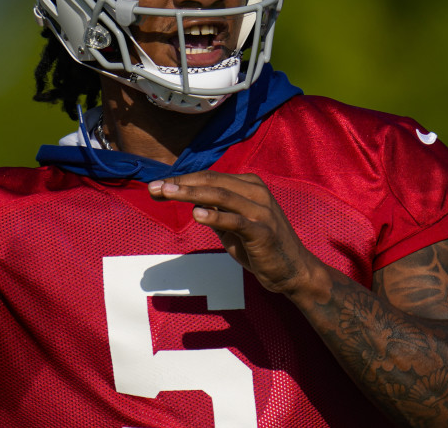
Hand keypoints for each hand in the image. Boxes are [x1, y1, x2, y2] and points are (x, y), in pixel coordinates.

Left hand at [148, 171, 325, 298]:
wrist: (293, 271)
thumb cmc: (260, 247)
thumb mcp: (232, 226)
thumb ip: (214, 211)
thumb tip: (190, 201)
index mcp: (249, 185)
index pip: (209, 177)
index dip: (181, 180)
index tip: (155, 186)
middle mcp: (256, 192)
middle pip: (211, 181)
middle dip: (180, 183)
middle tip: (154, 187)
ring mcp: (261, 210)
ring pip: (220, 195)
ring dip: (190, 193)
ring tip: (166, 193)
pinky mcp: (263, 231)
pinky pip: (235, 220)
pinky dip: (215, 215)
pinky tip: (196, 214)